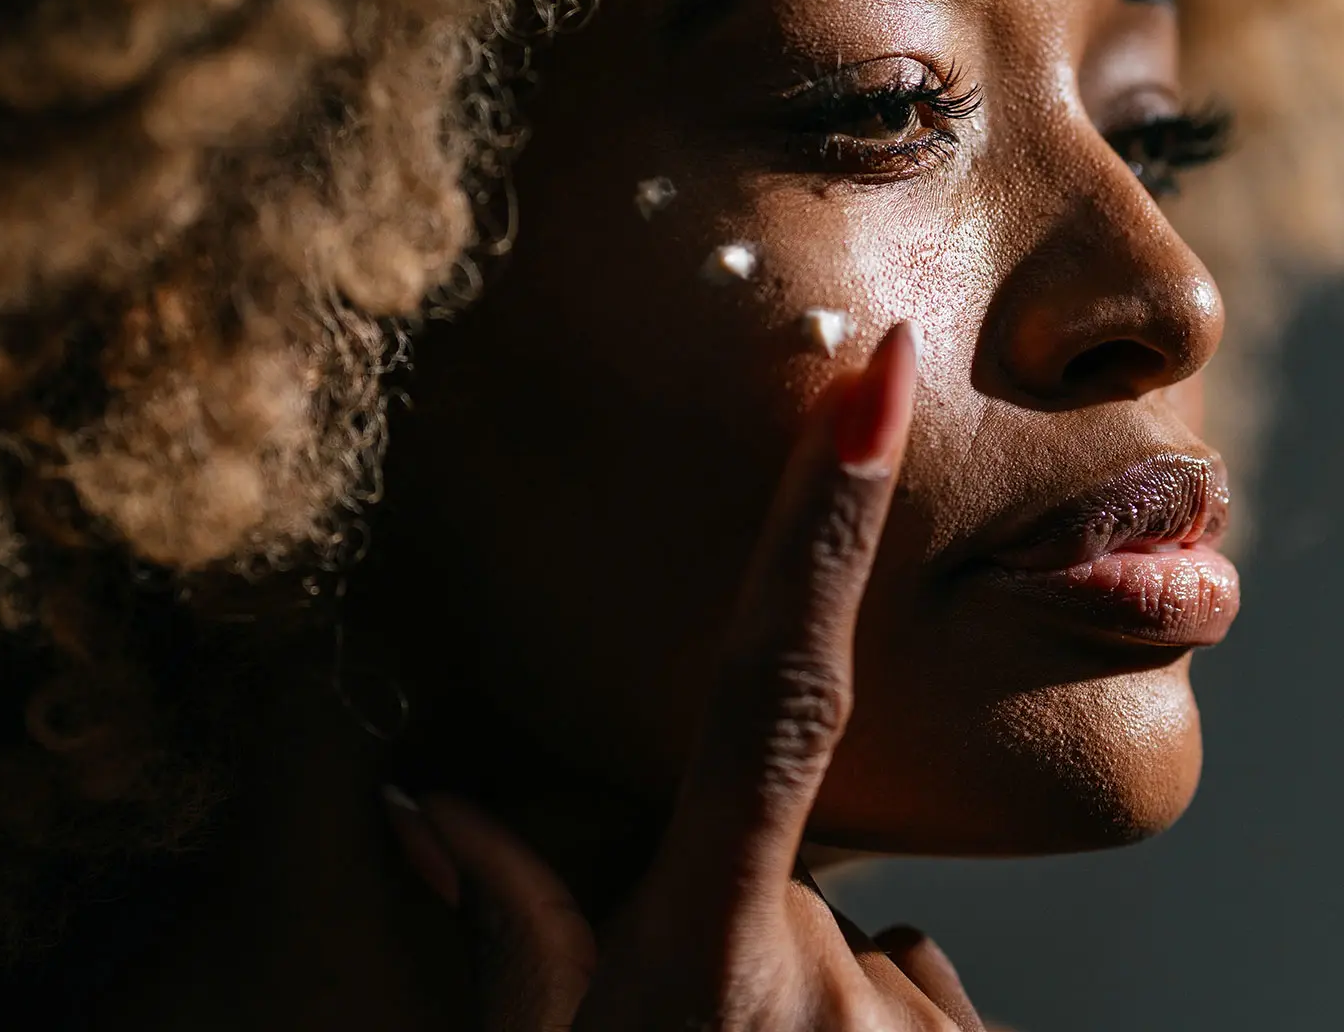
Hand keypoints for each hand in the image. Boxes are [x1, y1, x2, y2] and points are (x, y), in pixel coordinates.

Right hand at [385, 323, 987, 1028]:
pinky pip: (911, 974)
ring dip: (794, 957)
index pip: (769, 697)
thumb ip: (509, 934)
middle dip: (731, 869)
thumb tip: (432, 801)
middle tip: (675, 996)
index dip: (821, 527)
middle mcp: (824, 989)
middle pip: (778, 827)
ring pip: (846, 911)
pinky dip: (862, 1004)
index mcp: (705, 968)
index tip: (883, 374)